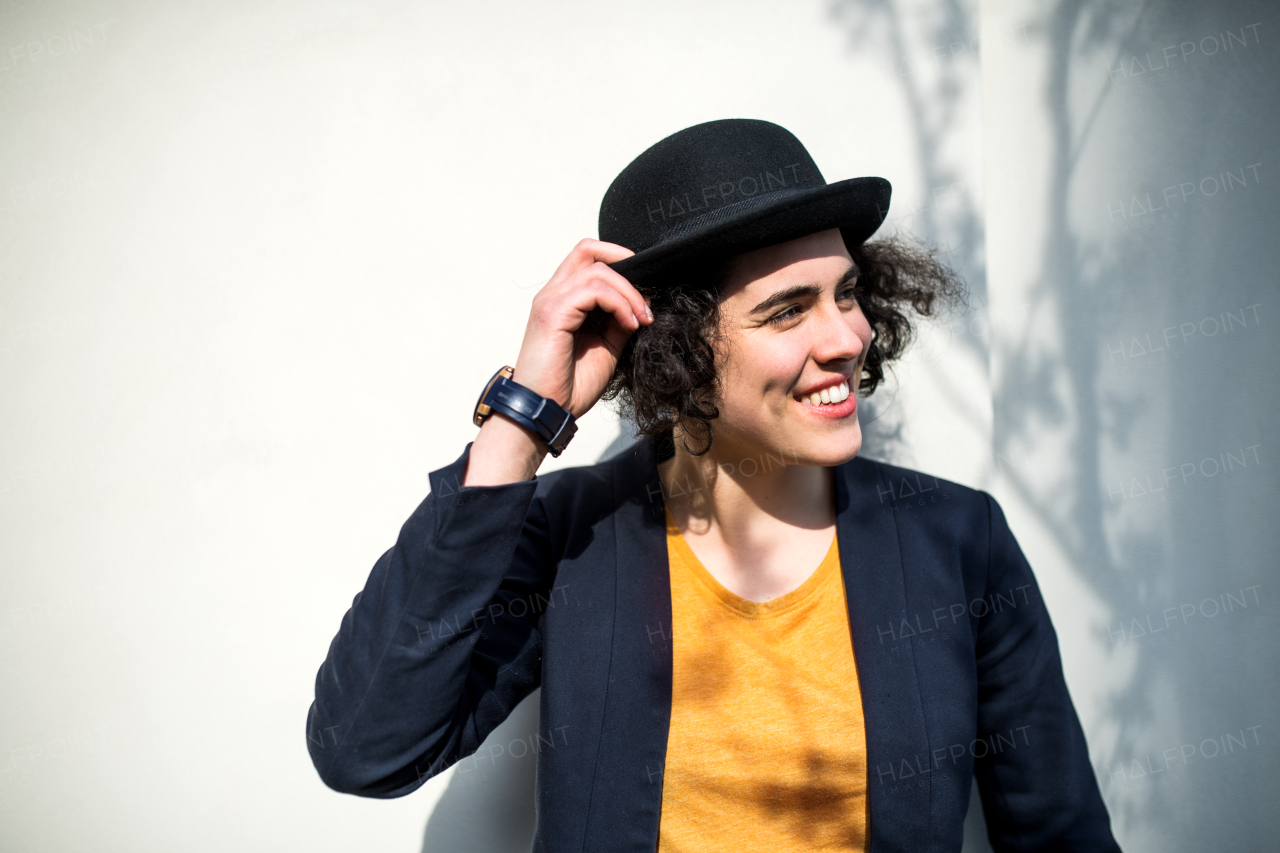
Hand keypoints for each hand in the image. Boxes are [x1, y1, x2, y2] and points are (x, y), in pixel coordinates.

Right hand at [511, 238, 652, 417]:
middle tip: (646, 301)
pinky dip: (620, 304)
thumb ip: (619, 321)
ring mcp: (551, 300)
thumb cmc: (569, 385)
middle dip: (626, 265)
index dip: (619, 263)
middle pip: (589, 250)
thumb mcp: (606, 347)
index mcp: (562, 298)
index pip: (588, 257)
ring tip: (641, 319)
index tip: (643, 293)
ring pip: (598, 270)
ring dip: (629, 293)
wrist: (548, 411)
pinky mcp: (553, 313)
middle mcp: (553, 293)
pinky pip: (594, 290)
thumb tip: (642, 303)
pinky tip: (629, 325)